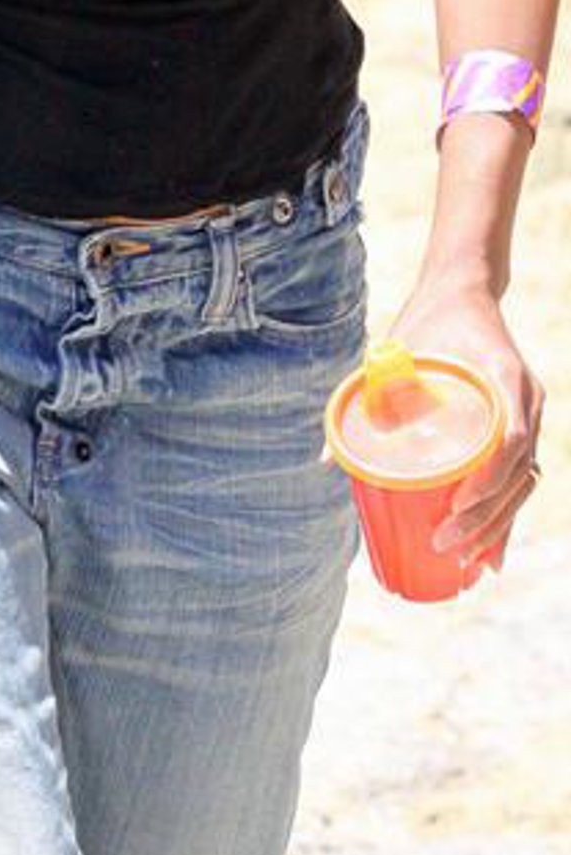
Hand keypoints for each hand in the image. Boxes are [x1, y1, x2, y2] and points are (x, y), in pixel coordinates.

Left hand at [388, 280, 544, 575]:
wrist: (463, 289)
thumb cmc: (426, 322)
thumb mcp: (394, 354)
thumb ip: (365, 399)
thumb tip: (323, 460)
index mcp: (503, 378)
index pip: (509, 441)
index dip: (487, 481)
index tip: (456, 507)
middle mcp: (526, 401)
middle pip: (518, 475)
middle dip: (486, 519)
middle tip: (446, 545)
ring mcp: (529, 415)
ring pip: (523, 483)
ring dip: (499, 525)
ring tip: (469, 565)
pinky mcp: (522, 425)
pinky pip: (522, 477)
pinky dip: (507, 514)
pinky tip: (493, 555)